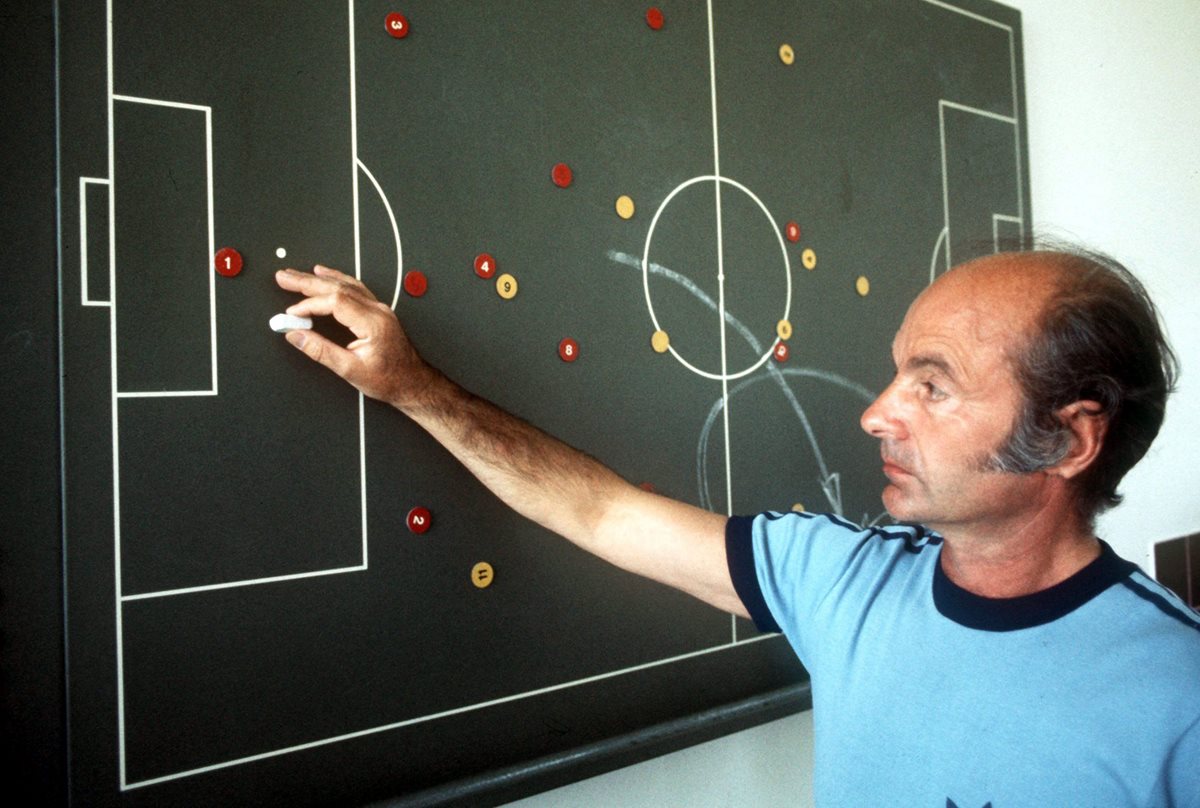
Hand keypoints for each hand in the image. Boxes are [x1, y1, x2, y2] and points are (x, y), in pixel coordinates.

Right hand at [274, 265, 430, 407]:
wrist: (413, 383)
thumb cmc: (389, 380)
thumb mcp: (350, 370)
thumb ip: (320, 351)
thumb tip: (296, 335)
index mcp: (373, 323)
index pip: (336, 302)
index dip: (310, 304)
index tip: (292, 313)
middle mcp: (378, 311)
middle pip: (338, 287)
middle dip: (307, 282)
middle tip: (284, 277)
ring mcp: (379, 309)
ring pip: (346, 284)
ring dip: (319, 278)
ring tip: (296, 275)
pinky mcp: (378, 312)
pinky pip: (354, 288)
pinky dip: (336, 280)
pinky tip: (325, 274)